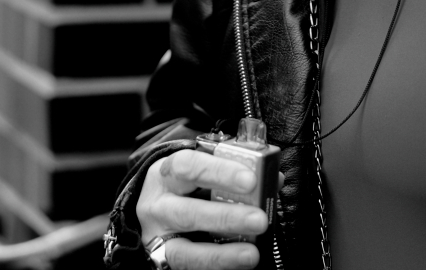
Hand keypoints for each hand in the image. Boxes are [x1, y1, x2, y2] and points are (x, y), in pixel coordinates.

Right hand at [136, 148, 265, 268]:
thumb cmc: (184, 186)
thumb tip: (274, 179)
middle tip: (259, 219)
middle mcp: (158, 207)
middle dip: (226, 218)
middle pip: (188, 213)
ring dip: (221, 255)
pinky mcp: (163, 262)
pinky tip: (238, 267)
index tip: (251, 179)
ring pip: (185, 252)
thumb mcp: (200, 170)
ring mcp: (159, 238)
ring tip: (251, 254)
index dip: (220, 172)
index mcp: (167, 174)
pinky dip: (216, 268)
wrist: (151, 207)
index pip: (189, 167)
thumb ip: (233, 173)